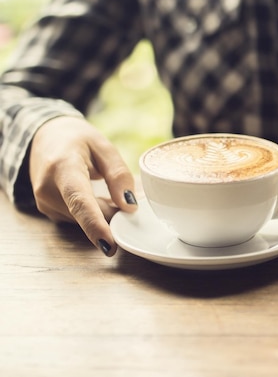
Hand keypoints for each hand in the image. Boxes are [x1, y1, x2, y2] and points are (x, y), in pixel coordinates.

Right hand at [29, 116, 137, 255]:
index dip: (95, 225)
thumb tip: (129, 206)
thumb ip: (118, 175)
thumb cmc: (77, 139)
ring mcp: (45, 203)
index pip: (80, 201)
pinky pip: (79, 219)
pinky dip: (93, 211)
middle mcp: (48, 190)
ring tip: (102, 185)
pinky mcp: (48, 211)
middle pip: (89, 214)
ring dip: (103, 210)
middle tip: (127, 196)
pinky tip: (93, 193)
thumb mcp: (104, 147)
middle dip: (113, 212)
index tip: (109, 245)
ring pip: (85, 220)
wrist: (44, 136)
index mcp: (63, 168)